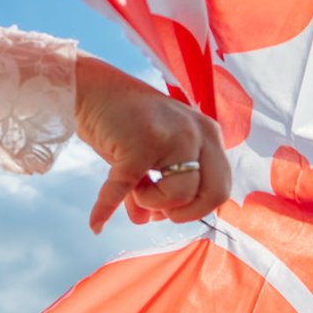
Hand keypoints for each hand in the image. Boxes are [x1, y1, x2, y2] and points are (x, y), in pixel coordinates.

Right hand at [74, 55, 230, 233]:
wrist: (91, 89)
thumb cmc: (120, 123)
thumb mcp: (145, 158)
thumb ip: (152, 188)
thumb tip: (144, 220)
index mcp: (208, 135)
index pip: (221, 187)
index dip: (194, 208)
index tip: (165, 207)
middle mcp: (198, 134)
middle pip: (214, 195)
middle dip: (184, 213)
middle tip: (157, 210)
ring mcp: (172, 137)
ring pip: (178, 196)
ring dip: (148, 204)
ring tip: (131, 190)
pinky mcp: (140, 144)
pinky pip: (126, 190)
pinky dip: (106, 209)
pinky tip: (97, 223)